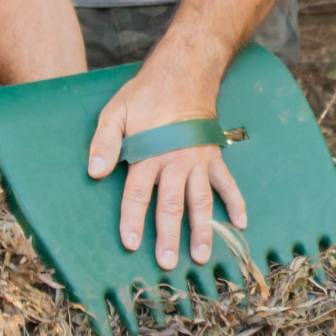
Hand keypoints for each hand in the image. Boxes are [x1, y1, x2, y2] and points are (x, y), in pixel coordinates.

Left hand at [86, 57, 247, 269]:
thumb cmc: (145, 95)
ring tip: (201, 255)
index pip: (137, 193)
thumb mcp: (115, 112)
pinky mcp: (213, 156)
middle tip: (167, 262)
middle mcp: (174, 161)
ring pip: (201, 200)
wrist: (184, 72)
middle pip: (171, 204)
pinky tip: (241, 224)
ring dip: (202, 229)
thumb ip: (104, 142)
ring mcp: (197, 160)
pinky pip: (227, 183)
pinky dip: (236, 202)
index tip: (131, 243)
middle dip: (168, 235)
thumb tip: (94, 171)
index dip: (133, 219)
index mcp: (148, 154)